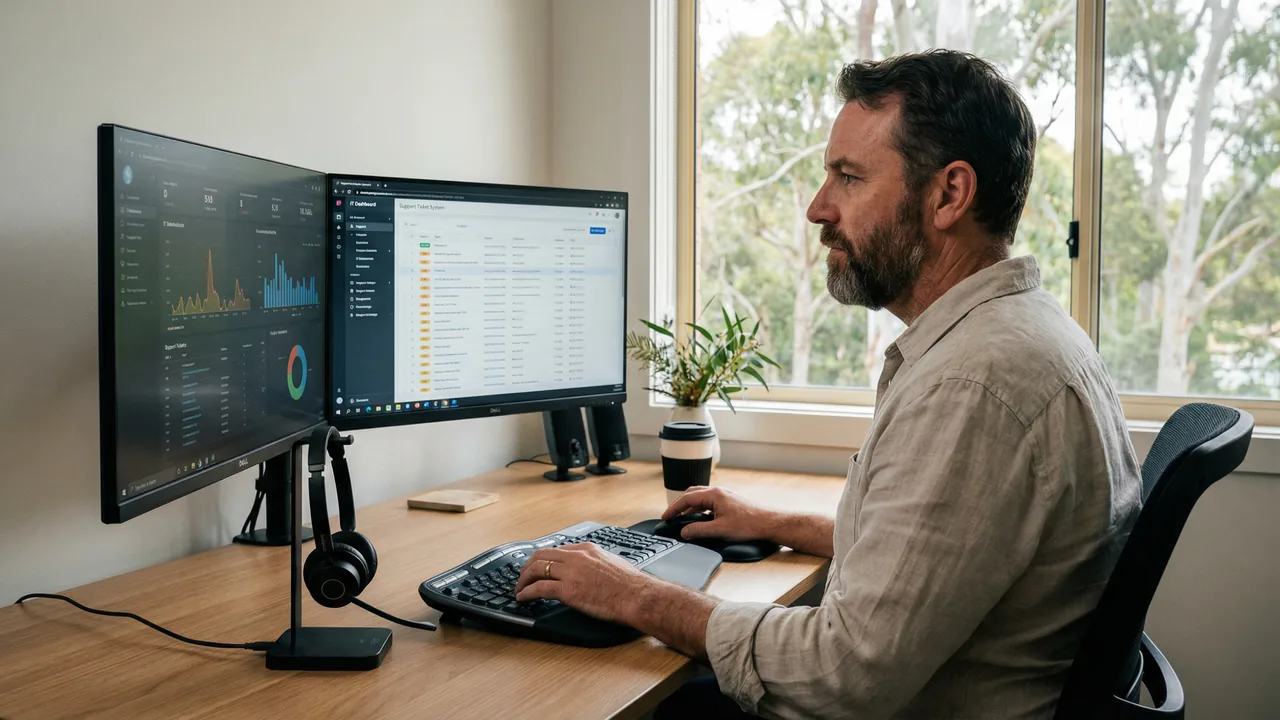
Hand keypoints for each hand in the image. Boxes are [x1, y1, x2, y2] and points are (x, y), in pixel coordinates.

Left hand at [514, 543, 651, 624]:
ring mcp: (571, 572)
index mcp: (587, 549)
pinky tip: (523, 598)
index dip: (543, 559)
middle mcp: (576, 557)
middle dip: (528, 567)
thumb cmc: (631, 585)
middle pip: (541, 555)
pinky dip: (527, 593)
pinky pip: (539, 588)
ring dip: (523, 580)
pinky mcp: (568, 590)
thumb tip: (590, 570)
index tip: (538, 567)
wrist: (637, 597)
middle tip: (523, 577)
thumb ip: (596, 562)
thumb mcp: (612, 563)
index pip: (557, 549)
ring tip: (519, 589)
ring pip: (536, 569)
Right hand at [661, 486, 778, 542]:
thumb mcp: (720, 530)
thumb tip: (684, 532)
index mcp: (714, 495)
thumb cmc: (749, 524)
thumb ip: (699, 531)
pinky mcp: (729, 501)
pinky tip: (699, 518)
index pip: (687, 498)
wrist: (769, 523)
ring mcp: (724, 495)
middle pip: (692, 494)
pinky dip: (699, 508)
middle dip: (679, 504)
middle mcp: (718, 491)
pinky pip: (709, 501)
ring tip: (682, 517)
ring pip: (701, 497)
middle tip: (671, 516)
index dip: (673, 508)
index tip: (665, 517)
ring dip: (689, 506)